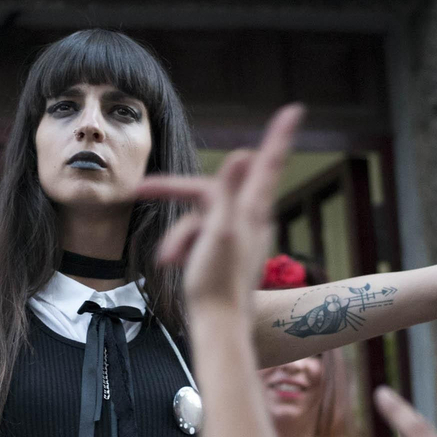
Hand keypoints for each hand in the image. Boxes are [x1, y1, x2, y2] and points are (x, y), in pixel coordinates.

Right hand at [137, 105, 302, 308]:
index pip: (267, 163)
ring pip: (198, 216)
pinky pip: (198, 234)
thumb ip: (228, 193)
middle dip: (176, 194)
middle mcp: (250, 219)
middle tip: (142, 188)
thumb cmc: (216, 283)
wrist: (217, 326)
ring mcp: (238, 235)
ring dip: (177, 235)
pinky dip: (183, 245)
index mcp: (252, 211)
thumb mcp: (218, 232)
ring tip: (167, 261)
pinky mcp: (225, 250)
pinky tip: (173, 264)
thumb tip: (244, 153)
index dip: (279, 136)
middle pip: (211, 190)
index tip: (294, 110)